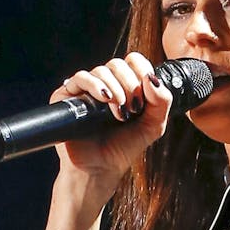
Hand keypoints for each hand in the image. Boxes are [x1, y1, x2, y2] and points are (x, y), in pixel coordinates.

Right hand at [50, 52, 172, 186]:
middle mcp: (105, 83)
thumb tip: (152, 78)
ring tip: (119, 113)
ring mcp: (85, 89)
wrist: (101, 168)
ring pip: (102, 70)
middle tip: (133, 109)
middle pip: (118, 64)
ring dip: (116, 89)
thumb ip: (162, 101)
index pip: (134, 61)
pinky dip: (95, 85)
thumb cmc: (124, 147)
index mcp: (125, 85)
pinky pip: (80, 77)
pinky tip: (104, 99)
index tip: (146, 95)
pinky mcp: (67, 96)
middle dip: (130, 85)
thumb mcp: (153, 125)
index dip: (142, 71)